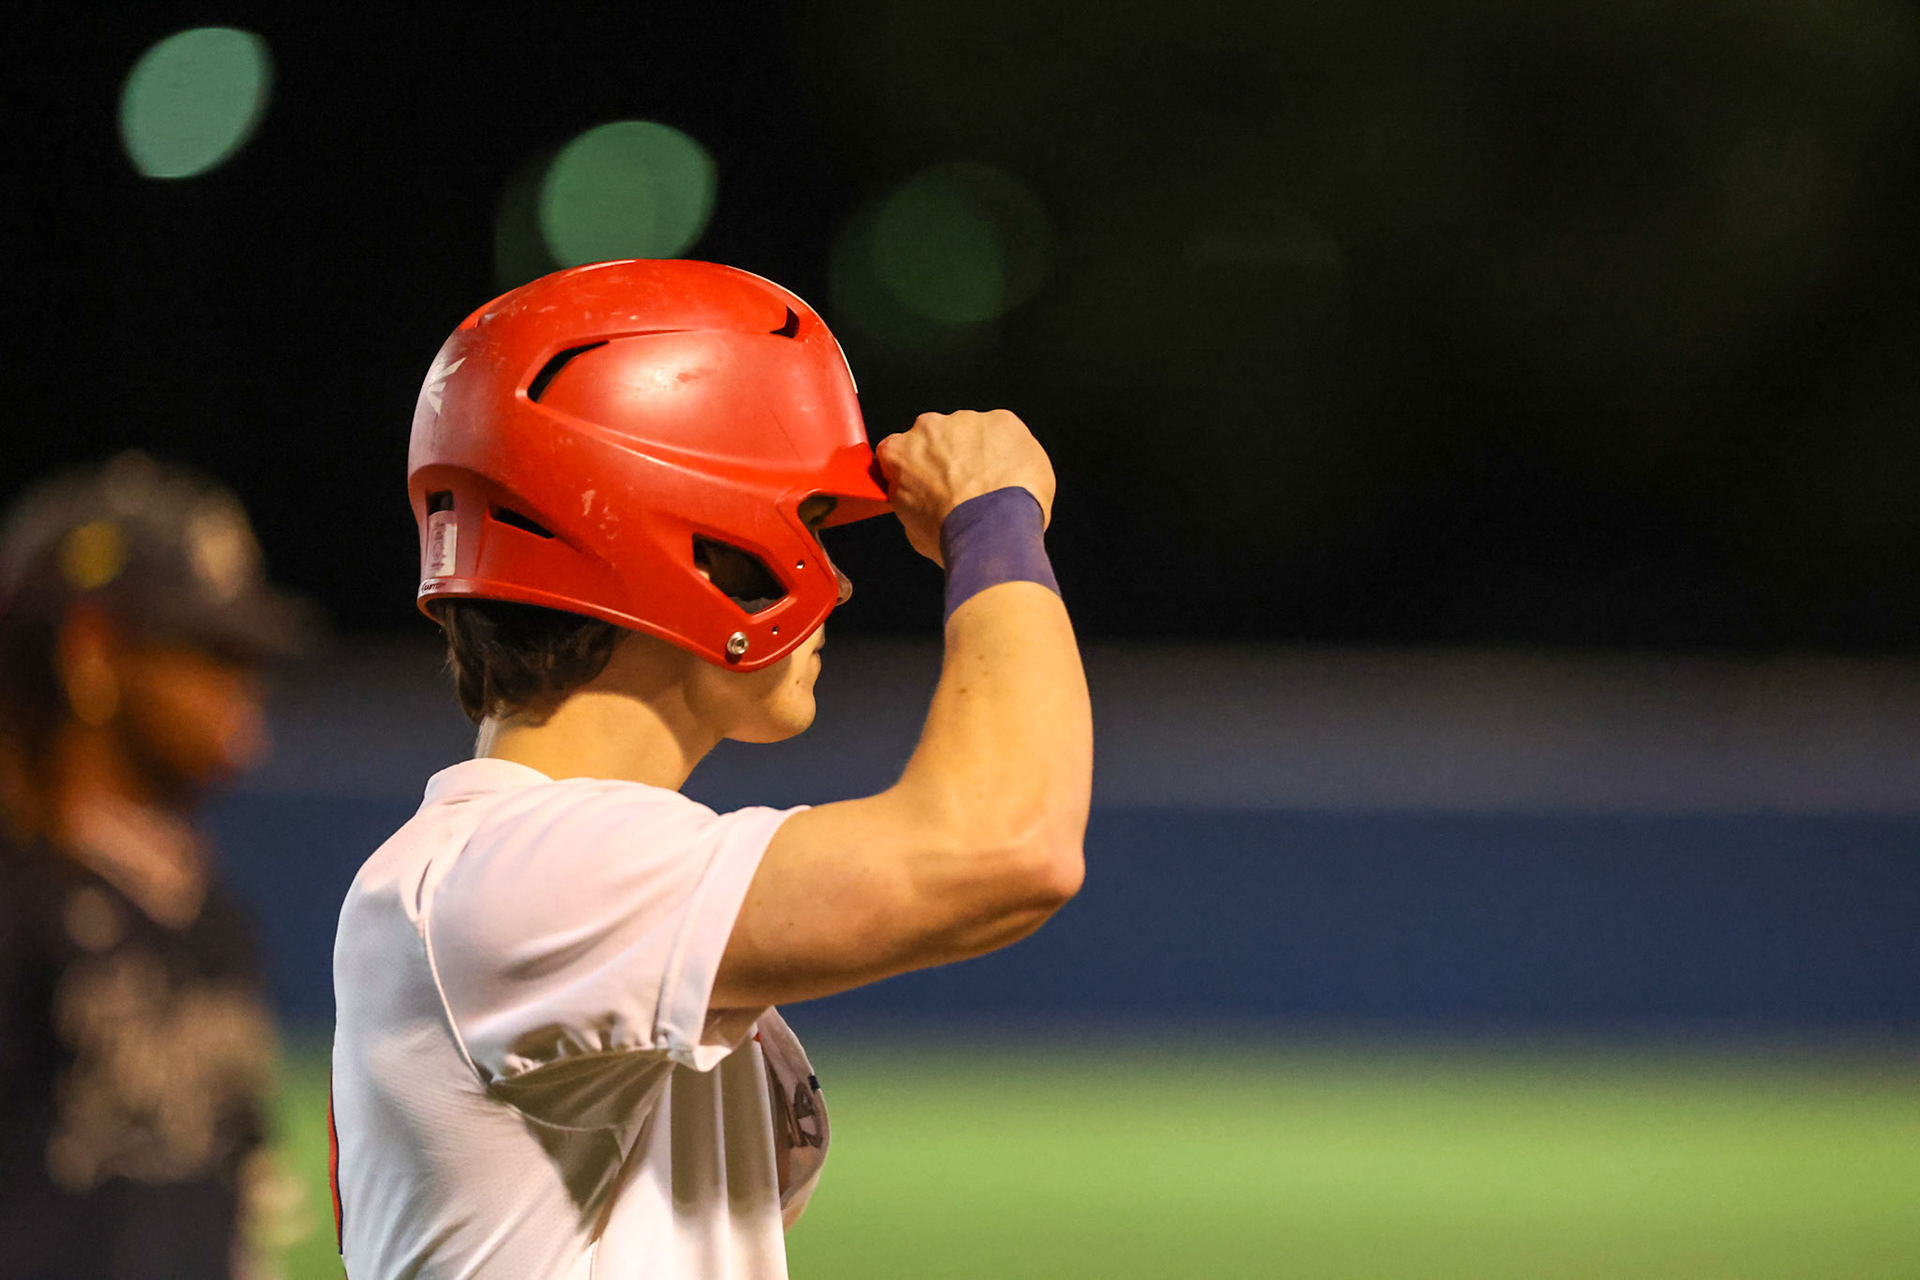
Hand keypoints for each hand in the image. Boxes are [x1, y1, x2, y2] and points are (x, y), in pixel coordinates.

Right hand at [875, 410, 1054, 565]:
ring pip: (973, 432)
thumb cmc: (952, 536)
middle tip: (966, 488)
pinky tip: (1016, 479)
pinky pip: (1005, 434)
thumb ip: (912, 498)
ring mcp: (967, 420)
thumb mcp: (912, 526)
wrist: (993, 533)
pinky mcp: (1002, 420)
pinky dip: (1012, 452)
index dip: (916, 469)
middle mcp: (928, 426)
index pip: (899, 452)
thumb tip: (924, 499)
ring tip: (996, 488)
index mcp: (899, 452)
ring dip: (982, 453)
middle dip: (950, 457)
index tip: (928, 484)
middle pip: (937, 437)